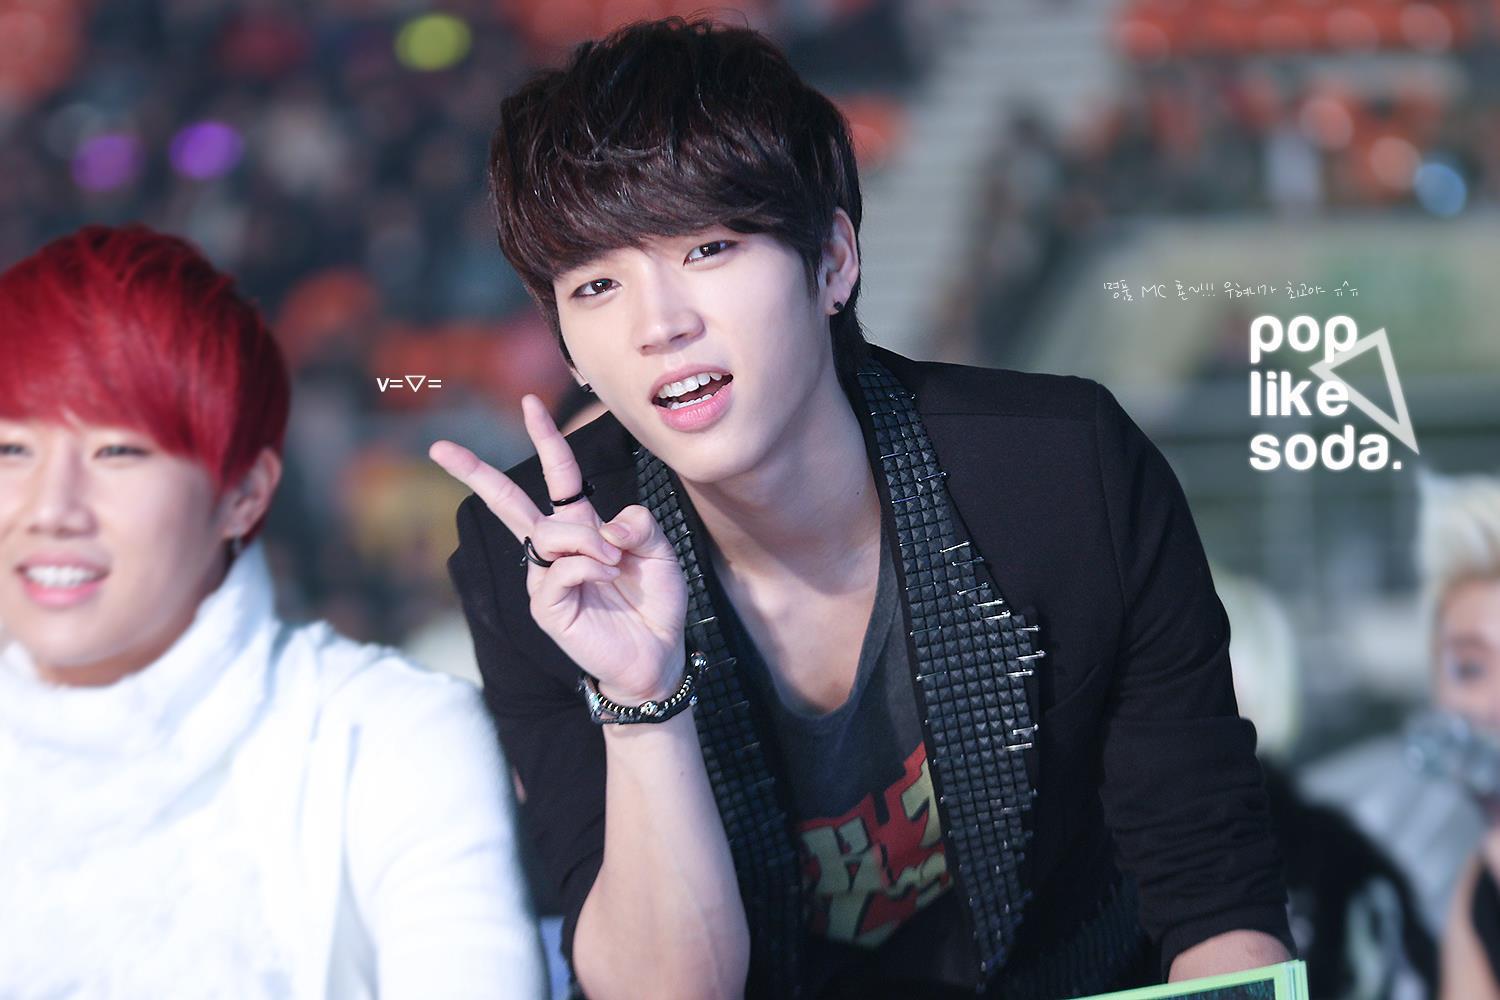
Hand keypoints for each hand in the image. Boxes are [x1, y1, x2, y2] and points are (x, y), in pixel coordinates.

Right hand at [430, 395, 687, 702]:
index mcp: (582, 527)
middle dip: (474, 473)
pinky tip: (608, 579)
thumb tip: (607, 521)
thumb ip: (639, 523)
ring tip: (616, 561)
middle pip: (508, 503)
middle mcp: (557, 548)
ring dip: (589, 539)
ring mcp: (546, 578)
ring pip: (549, 533)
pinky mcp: (545, 606)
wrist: (657, 655)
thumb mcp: (658, 551)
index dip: (546, 439)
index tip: (530, 404)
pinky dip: (590, 566)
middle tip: (439, 448)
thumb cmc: (655, 603)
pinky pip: (559, 568)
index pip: (557, 475)